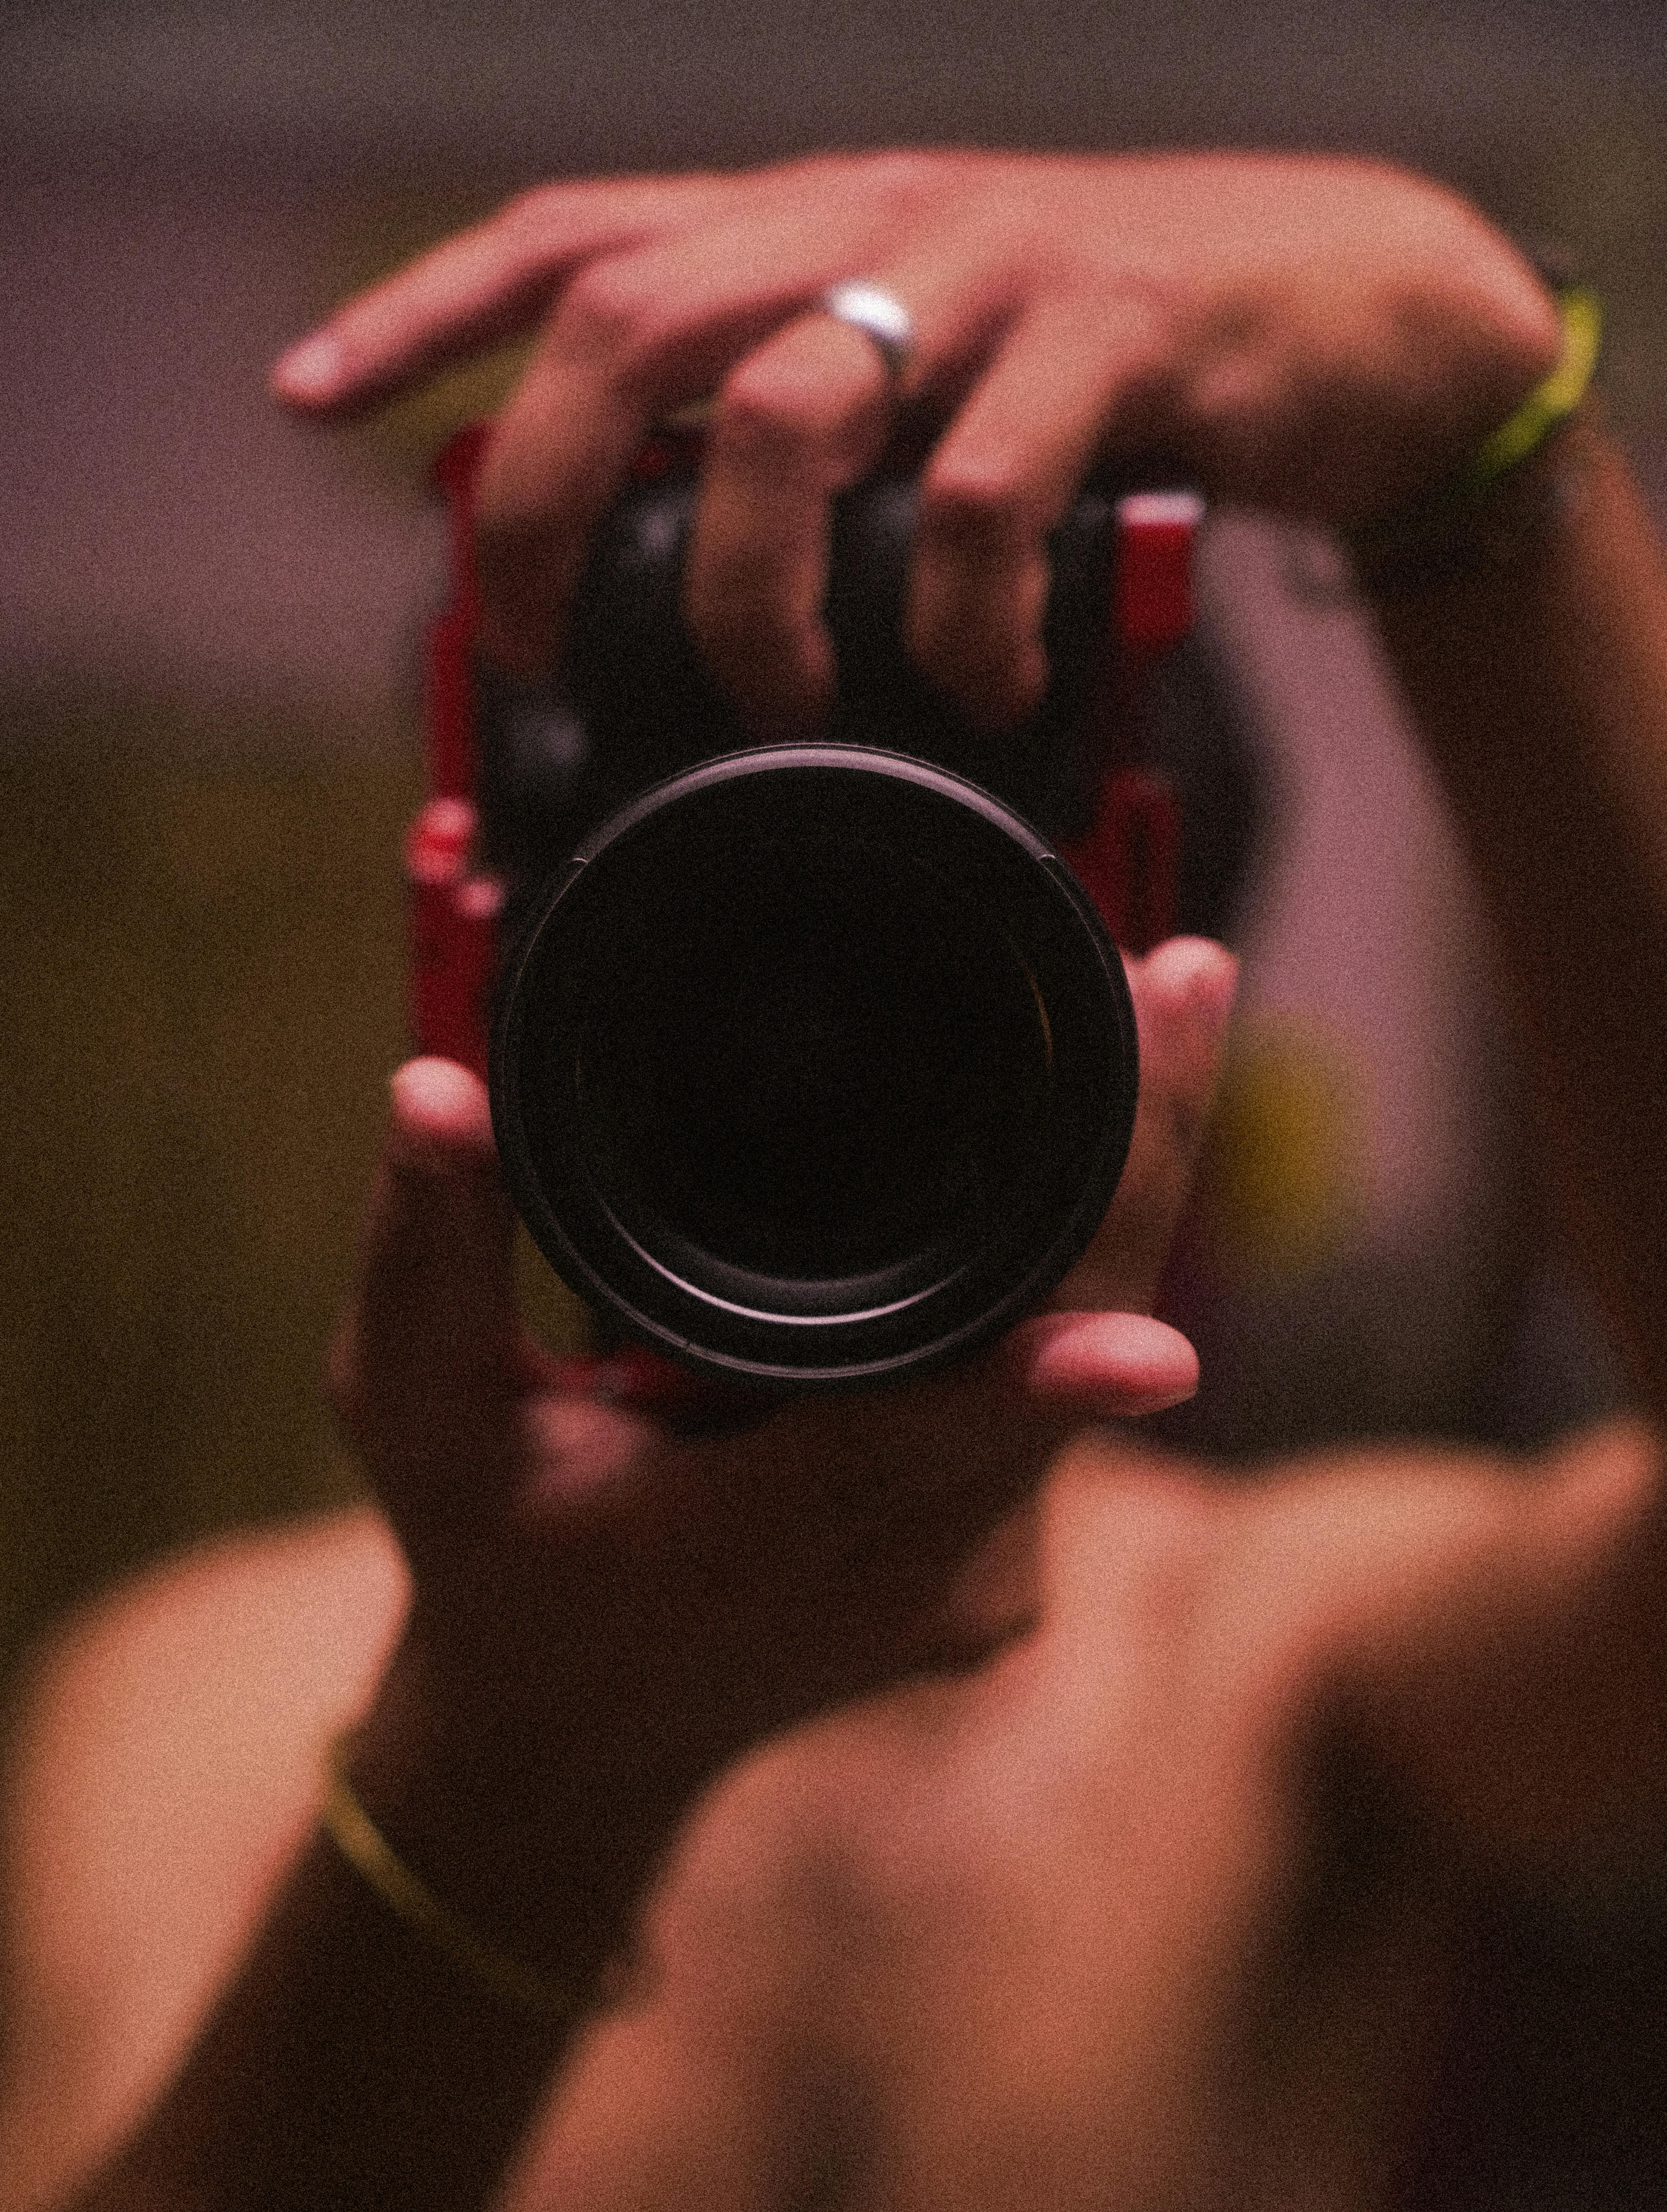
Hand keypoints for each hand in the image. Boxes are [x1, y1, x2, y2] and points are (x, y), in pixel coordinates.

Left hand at [273, 149, 1556, 728]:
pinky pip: (978, 501)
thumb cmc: (1109, 368)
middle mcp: (874, 217)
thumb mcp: (935, 367)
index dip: (428, 310)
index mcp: (812, 221)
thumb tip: (680, 559)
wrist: (1345, 307)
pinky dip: (954, 625)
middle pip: (632, 323)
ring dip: (749, 592)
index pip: (576, 235)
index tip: (310, 398)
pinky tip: (977, 689)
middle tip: (531, 644)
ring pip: (787, 413)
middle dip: (543, 494)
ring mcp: (990, 272)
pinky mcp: (1109, 341)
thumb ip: (813, 432)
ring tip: (778, 700)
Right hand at [329, 939, 1232, 1971]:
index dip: (1046, 1365)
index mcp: (748, 1541)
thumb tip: (433, 1087)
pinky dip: (1085, 1285)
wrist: (573, 1737)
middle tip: (1183, 983)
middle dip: (1143, 1167)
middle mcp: (891, 1573)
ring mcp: (965, 1584)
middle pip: (1065, 1367)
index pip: (921, 1440)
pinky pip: (1065, 1408)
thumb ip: (424, 1250)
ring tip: (1149, 1021)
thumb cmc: (489, 1560)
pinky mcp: (999, 1576)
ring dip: (1127, 1207)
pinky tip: (1088, 1165)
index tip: (1153, 1304)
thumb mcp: (416, 1411)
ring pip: (1090, 1379)